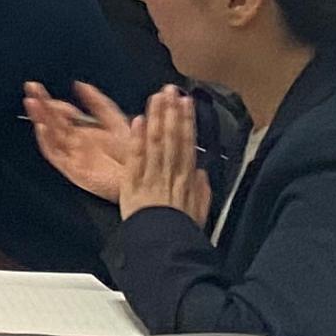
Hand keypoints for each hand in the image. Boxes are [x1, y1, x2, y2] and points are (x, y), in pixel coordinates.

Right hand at [23, 80, 142, 201]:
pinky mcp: (72, 169)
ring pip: (50, 134)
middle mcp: (74, 143)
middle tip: (31, 86)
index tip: (54, 95)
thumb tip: (80, 85)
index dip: (57, 103)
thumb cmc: (132, 153)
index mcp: (83, 132)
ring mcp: (72, 155)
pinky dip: (47, 140)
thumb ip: (98, 104)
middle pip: (52, 121)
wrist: (141, 175)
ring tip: (31, 102)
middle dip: (41, 103)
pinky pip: (55, 154)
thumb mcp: (115, 122)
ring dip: (39, 117)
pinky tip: (42, 127)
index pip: (62, 114)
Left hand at [121, 84, 211, 225]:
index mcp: (187, 179)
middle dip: (172, 111)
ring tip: (157, 97)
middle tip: (170, 90)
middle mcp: (171, 173)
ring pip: (155, 141)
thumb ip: (202, 191)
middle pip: (172, 137)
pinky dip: (137, 139)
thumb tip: (202, 173)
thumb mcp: (199, 212)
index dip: (187, 121)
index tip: (186, 103)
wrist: (165, 245)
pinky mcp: (133, 183)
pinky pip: (135, 157)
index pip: (187, 143)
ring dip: (156, 117)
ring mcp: (152, 176)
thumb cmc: (181, 231)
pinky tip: (138, 120)